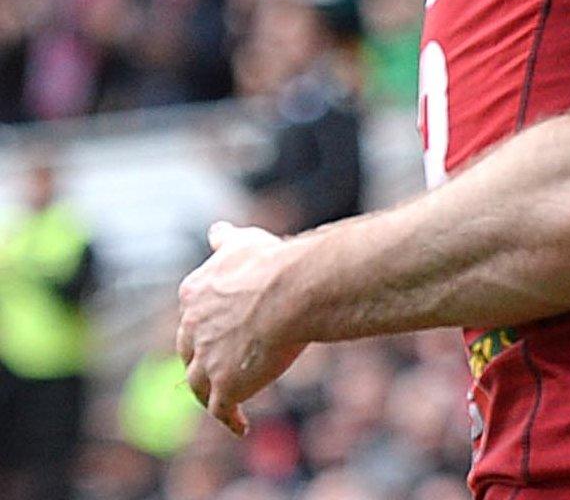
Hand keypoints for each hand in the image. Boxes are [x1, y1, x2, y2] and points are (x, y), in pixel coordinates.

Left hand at [177, 221, 307, 434]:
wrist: (293, 290)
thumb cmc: (274, 263)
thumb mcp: (245, 243)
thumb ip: (227, 241)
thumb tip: (217, 230)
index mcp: (194, 294)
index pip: (192, 318)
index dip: (206, 328)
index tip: (220, 335)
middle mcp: (192, 329)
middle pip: (189, 353)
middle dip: (201, 361)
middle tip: (217, 369)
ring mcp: (207, 361)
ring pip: (198, 385)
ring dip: (209, 394)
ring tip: (224, 402)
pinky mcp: (226, 386)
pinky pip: (221, 411)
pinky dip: (229, 420)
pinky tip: (240, 426)